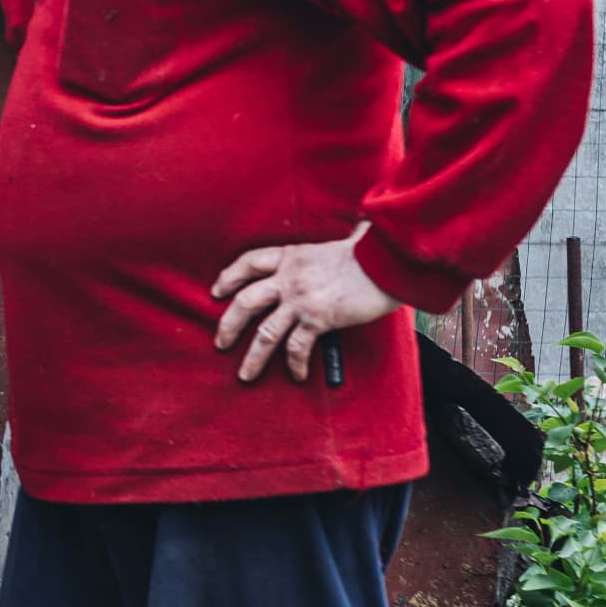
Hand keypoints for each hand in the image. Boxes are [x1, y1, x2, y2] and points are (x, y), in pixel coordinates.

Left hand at [211, 226, 402, 383]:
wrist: (388, 261)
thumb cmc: (373, 250)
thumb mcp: (344, 241)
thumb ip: (340, 241)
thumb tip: (359, 230)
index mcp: (291, 255)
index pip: (249, 262)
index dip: (229, 276)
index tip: (217, 290)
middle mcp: (289, 278)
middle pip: (245, 302)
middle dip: (228, 325)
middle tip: (221, 341)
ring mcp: (301, 300)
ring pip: (264, 333)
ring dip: (253, 357)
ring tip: (245, 374)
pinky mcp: (318, 319)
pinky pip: (297, 347)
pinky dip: (294, 364)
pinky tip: (295, 376)